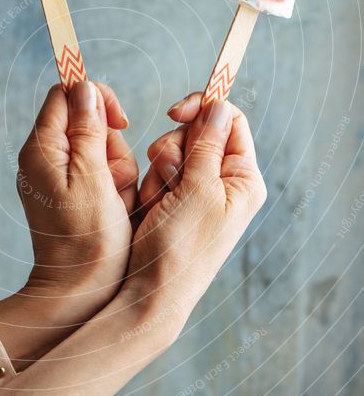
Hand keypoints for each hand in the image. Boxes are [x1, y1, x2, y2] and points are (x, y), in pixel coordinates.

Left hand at [17, 81, 137, 316]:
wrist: (80, 290)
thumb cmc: (88, 240)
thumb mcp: (93, 178)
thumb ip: (89, 129)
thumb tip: (84, 86)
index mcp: (41, 149)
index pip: (66, 94)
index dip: (97, 99)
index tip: (121, 122)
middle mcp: (44, 158)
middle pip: (88, 121)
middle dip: (111, 145)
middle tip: (114, 179)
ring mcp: (57, 176)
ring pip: (101, 148)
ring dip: (118, 170)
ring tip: (115, 201)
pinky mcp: (72, 193)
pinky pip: (101, 173)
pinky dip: (115, 187)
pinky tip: (115, 210)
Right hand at [122, 93, 265, 337]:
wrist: (153, 291)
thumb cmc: (181, 247)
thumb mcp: (197, 190)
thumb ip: (207, 144)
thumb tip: (218, 105)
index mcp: (243, 178)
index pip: (230, 121)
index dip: (203, 109)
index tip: (174, 112)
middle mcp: (224, 182)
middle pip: (197, 133)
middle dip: (174, 150)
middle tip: (172, 178)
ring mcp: (198, 191)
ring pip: (172, 151)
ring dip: (160, 172)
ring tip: (161, 203)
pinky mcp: (175, 200)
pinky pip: (158, 173)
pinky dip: (151, 186)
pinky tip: (153, 209)